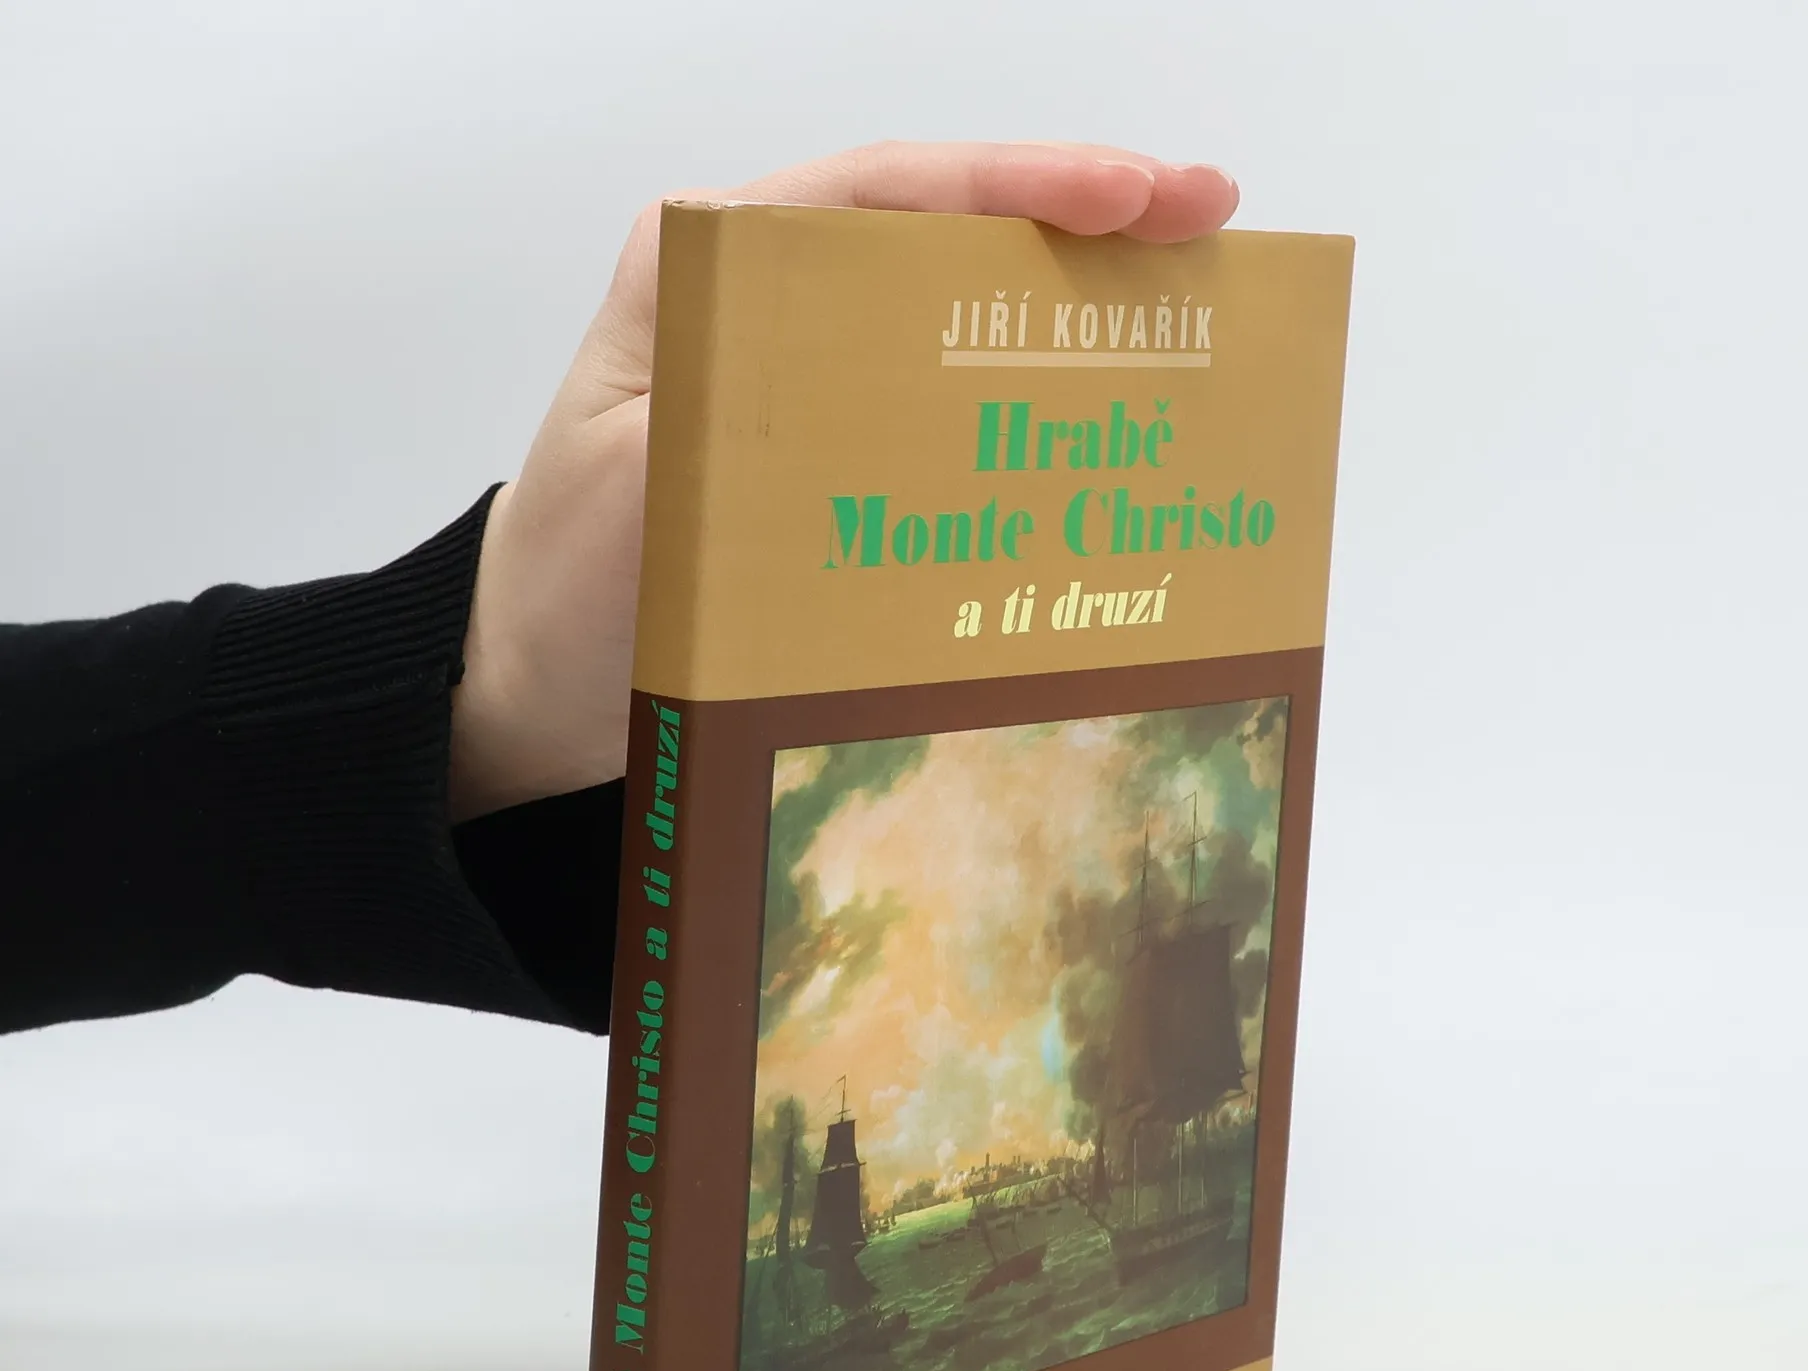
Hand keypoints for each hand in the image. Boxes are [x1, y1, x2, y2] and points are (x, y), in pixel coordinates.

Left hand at [449, 141, 1240, 820]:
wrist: (536, 689)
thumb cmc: (566, 593)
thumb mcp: (631, 500)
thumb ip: (729, 421)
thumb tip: (857, 389)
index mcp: (707, 262)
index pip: (885, 189)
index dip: (1020, 183)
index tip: (1136, 197)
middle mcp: (762, 295)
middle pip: (941, 230)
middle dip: (1079, 218)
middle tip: (1209, 223)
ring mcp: (801, 371)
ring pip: (954, 309)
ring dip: (1068, 302)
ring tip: (1189, 301)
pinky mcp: (826, 447)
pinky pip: (940, 399)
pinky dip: (1024, 397)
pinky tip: (1100, 415)